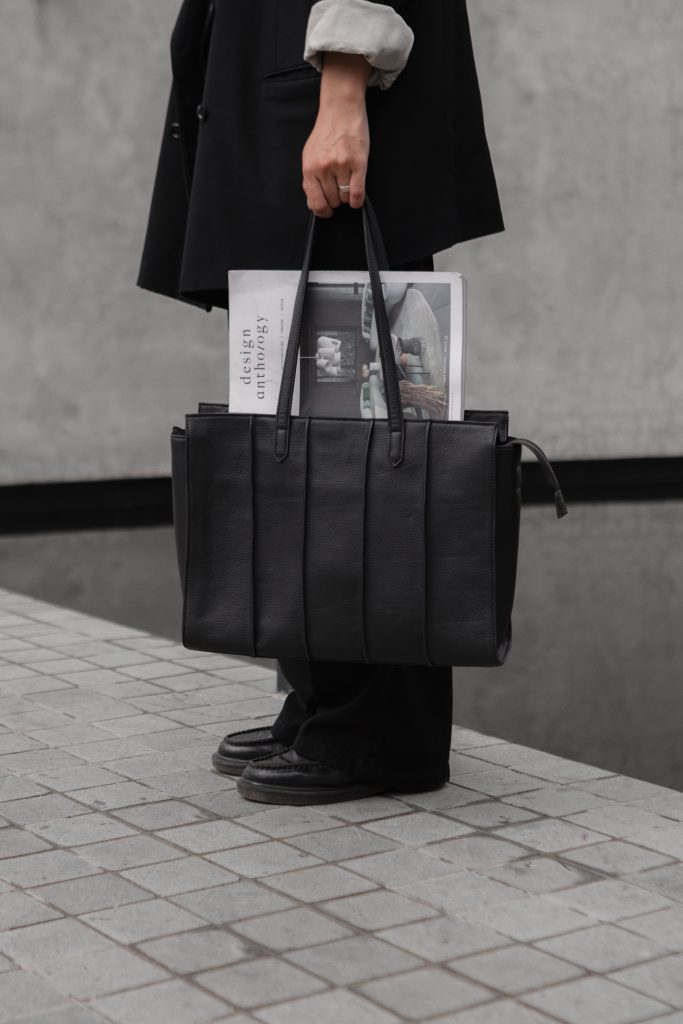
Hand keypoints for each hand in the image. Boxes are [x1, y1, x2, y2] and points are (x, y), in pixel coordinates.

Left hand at [302, 52, 370, 216]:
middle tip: (339, 189)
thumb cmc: (326, 132)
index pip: (315, 202)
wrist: (341, 110)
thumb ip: (310, 177)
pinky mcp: (358, 163)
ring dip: (347, 196)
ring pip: (345, 198)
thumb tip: (314, 200)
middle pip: (332, 201)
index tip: (327, 211)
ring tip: (347, 183)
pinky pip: (357, 193)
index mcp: (310, 168)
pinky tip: (357, 198)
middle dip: (336, 200)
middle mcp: (324, 168)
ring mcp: (341, 166)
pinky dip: (357, 200)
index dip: (322, 211)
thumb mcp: (310, 154)